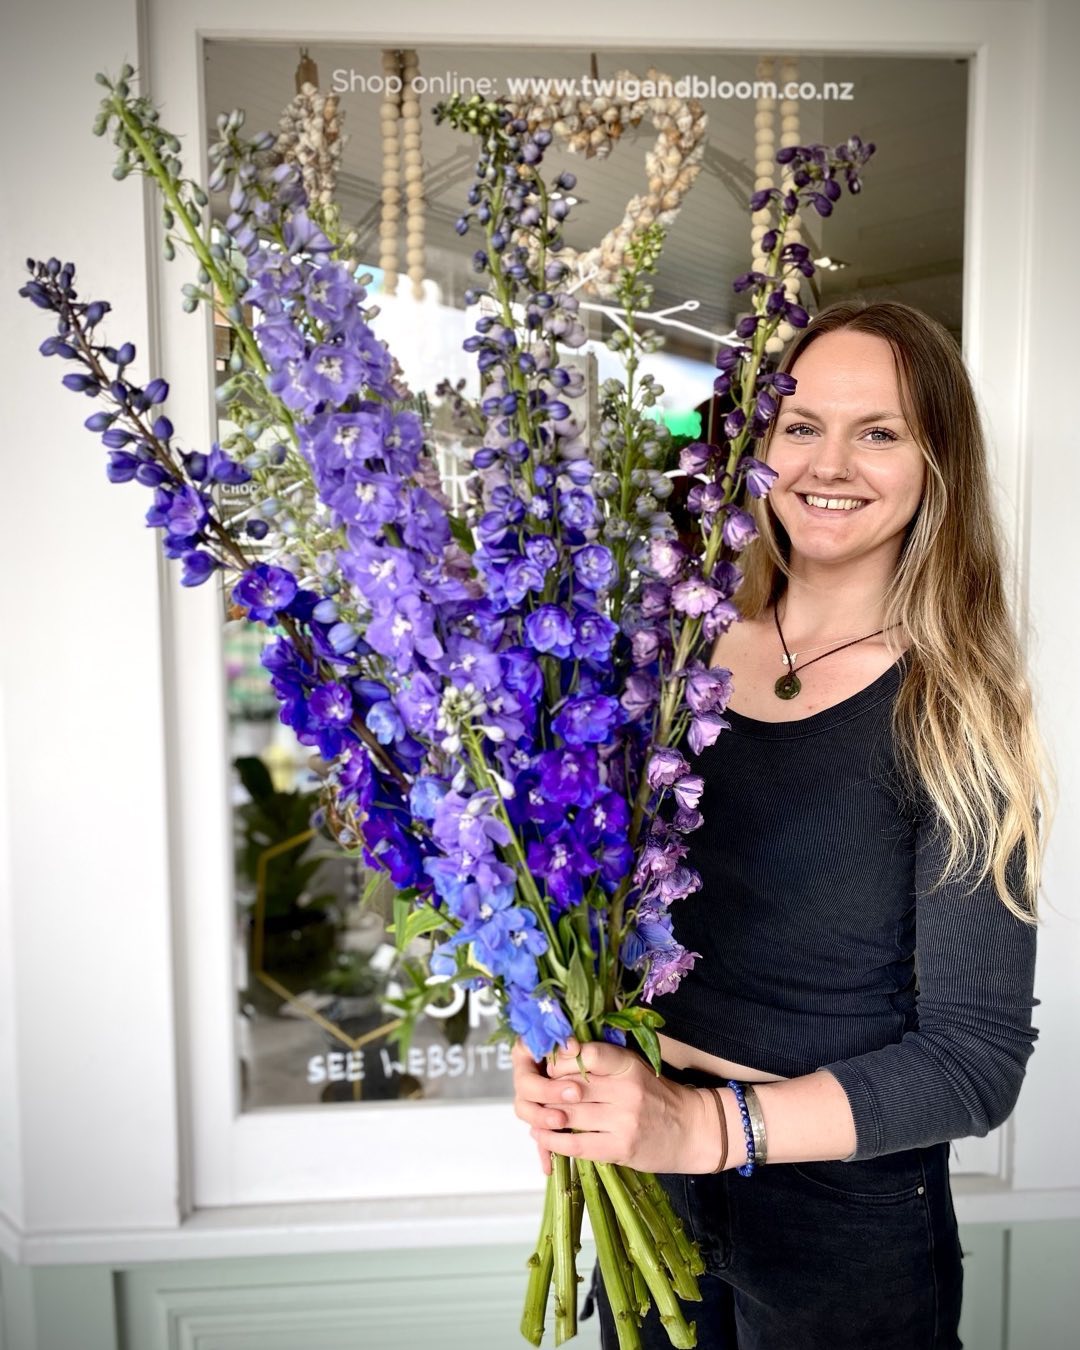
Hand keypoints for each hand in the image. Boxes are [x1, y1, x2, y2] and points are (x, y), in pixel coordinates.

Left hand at [512, 1035, 718, 1173]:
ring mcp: (623, 1121)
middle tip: (532, 1091)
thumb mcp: (635, 1068)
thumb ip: (603, 1063)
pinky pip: (577, 1145)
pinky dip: (554, 1141)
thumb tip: (559, 1058)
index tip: (548, 1066)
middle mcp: (626, 1090)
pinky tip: (542, 1136)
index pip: (587, 1055)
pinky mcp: (621, 1148)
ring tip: (533, 1113)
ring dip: (545, 1116)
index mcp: (628, 1065)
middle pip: (571, 1087)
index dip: (561, 1060)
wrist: (693, 1129)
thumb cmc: (658, 1095)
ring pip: (570, 1115)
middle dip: (547, 1090)